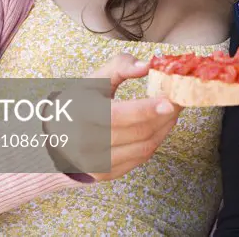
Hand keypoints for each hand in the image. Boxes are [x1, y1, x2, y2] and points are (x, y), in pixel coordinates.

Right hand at [46, 53, 181, 180]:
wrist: (57, 135)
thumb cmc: (81, 101)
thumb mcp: (95, 79)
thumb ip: (121, 66)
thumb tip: (148, 65)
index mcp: (80, 114)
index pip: (117, 116)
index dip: (146, 109)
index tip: (170, 100)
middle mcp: (85, 142)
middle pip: (138, 132)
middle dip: (165, 116)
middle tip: (181, 99)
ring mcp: (96, 162)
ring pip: (144, 147)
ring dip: (165, 128)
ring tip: (173, 110)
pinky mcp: (106, 174)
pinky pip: (141, 158)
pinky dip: (156, 140)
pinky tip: (161, 125)